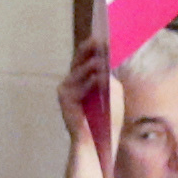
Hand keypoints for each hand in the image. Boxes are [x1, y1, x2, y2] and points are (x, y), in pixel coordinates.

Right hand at [60, 33, 116, 161]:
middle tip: (100, 39)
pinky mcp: (65, 98)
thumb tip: (110, 59)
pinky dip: (90, 80)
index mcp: (83, 77)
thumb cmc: (106, 118)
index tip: (104, 35)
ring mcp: (66, 88)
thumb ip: (109, 76)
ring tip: (102, 55)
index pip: (86, 56)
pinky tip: (100, 75)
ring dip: (91, 62)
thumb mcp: (112, 93)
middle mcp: (72, 80)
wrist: (97, 141)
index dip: (93, 46)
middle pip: (79, 58)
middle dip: (90, 49)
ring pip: (79, 70)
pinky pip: (78, 85)